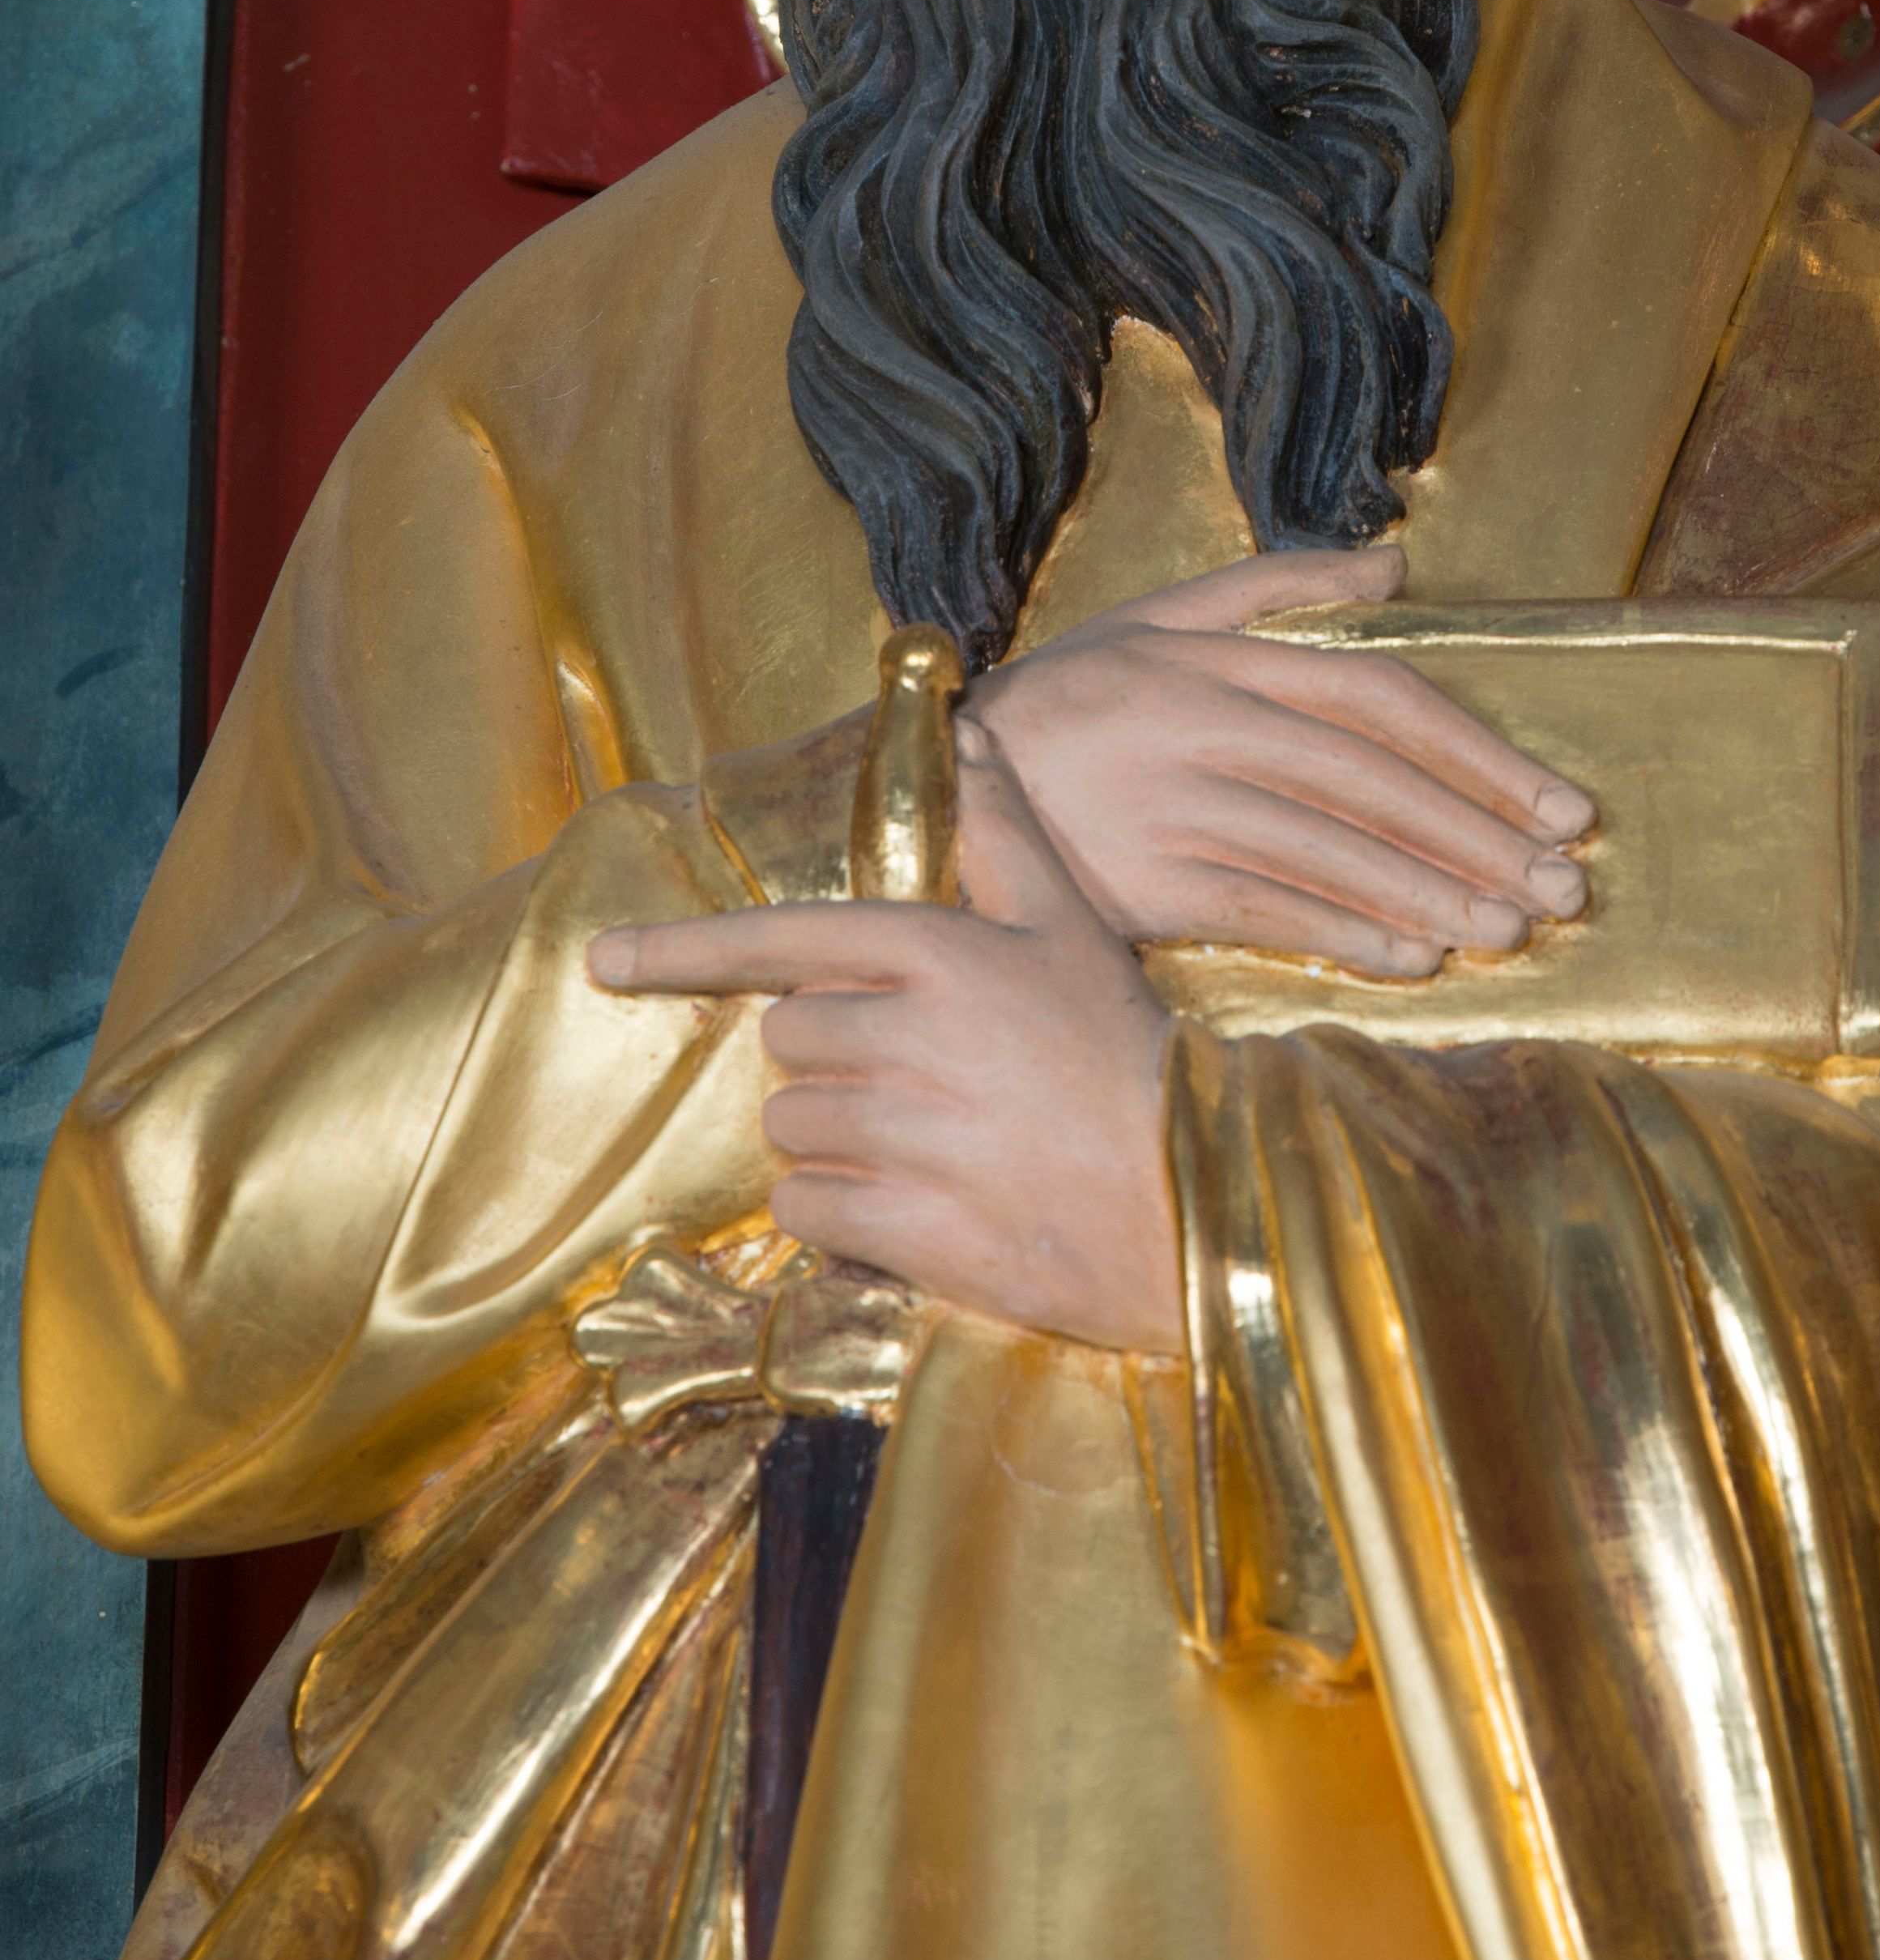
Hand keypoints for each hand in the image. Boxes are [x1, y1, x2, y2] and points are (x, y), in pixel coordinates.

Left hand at [590, 727, 1182, 1354]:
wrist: (1194, 1196)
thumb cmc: (1125, 1054)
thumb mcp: (1071, 930)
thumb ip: (1004, 834)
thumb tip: (968, 734)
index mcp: (938, 954)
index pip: (781, 941)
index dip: (683, 951)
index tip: (605, 961)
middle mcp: (907, 1036)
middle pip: (789, 1041)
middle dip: (836, 1062)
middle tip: (929, 1082)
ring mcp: (902, 1134)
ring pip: (789, 1128)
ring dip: (838, 1141)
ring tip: (933, 1147)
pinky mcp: (903, 1225)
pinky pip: (804, 1209)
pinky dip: (840, 1215)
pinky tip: (916, 1207)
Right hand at [969, 548, 1594, 978]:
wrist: (928, 780)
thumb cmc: (1061, 702)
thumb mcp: (1158, 617)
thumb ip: (1276, 585)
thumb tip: (1394, 563)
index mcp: (1222, 659)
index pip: (1383, 702)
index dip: (1482, 757)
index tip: (1562, 810)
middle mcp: (1206, 723)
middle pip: (1373, 781)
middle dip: (1479, 838)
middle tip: (1564, 892)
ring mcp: (1173, 802)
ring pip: (1330, 848)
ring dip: (1428, 892)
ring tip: (1509, 931)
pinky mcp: (1142, 879)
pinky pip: (1265, 907)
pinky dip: (1345, 933)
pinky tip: (1413, 959)